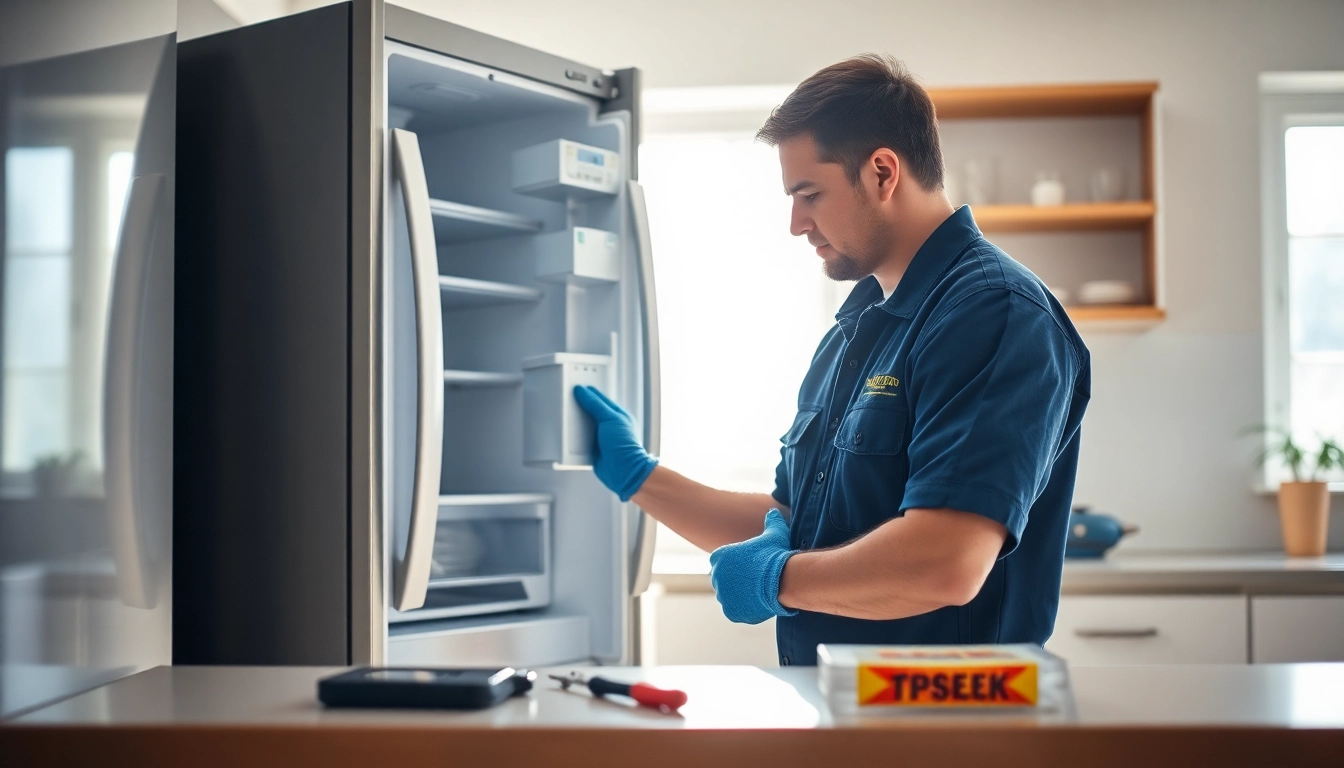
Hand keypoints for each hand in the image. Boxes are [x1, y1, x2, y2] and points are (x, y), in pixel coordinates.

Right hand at [572, 385, 658, 501]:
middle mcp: (609, 426)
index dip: (588, 393)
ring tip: (566, 415)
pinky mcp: (594, 450)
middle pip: (592, 412)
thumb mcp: (610, 419)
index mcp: (617, 415)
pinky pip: (581, 441)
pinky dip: (574, 438)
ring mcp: (601, 438)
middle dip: (581, 406)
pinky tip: (568, 435)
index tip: (577, 388)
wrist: (623, 472)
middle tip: (569, 399)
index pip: (600, 399)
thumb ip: (596, 405)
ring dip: (576, 422)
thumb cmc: (625, 446)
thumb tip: (584, 393)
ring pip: (585, 426)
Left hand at [709, 509, 798, 623]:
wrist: (781, 579)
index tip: (751, 566)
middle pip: (724, 580)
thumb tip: (773, 513)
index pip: (723, 562)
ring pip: (730, 597)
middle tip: (756, 581)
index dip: (738, 565)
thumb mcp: (774, 533)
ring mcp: (722, 595)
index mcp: (719, 557)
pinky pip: (735, 611)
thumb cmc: (776, 554)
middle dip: (737, 581)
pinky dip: (744, 610)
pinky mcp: (730, 612)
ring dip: (740, 596)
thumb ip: (771, 522)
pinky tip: (758, 603)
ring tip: (759, 592)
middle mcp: (715, 576)